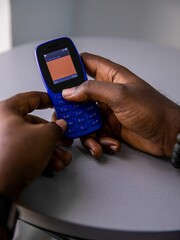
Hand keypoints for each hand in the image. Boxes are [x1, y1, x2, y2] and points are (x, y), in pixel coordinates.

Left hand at [0, 92, 71, 199]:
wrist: (3, 187)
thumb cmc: (14, 157)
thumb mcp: (45, 136)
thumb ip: (57, 127)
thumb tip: (61, 125)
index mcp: (6, 111)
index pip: (30, 98)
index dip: (46, 99)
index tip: (54, 102)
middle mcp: (3, 125)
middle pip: (35, 123)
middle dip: (54, 134)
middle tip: (64, 136)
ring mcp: (5, 141)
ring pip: (34, 139)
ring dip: (52, 149)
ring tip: (62, 156)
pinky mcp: (8, 156)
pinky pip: (29, 151)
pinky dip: (43, 156)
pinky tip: (54, 163)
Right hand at [62, 53, 179, 158]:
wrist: (167, 135)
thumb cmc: (152, 109)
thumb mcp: (120, 95)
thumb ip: (92, 90)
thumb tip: (69, 91)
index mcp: (110, 76)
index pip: (85, 63)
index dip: (69, 66)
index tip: (55, 76)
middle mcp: (106, 93)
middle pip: (78, 95)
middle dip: (71, 109)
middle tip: (66, 118)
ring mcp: (107, 111)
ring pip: (84, 119)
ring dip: (86, 132)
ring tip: (94, 141)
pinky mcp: (109, 127)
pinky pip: (95, 134)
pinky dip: (99, 141)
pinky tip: (110, 143)